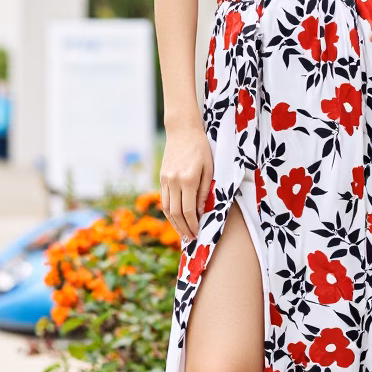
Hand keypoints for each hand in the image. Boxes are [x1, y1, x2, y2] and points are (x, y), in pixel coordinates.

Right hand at [159, 121, 212, 239]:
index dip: (193, 225)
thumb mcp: (209, 168)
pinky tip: (176, 219)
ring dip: (175, 224)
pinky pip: (165, 200)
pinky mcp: (162, 178)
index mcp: (188, 179)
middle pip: (177, 213)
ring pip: (167, 209)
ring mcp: (165, 180)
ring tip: (183, 234)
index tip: (198, 234)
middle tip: (191, 239)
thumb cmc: (201, 148)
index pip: (189, 210)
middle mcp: (174, 181)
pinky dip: (169, 213)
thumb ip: (204, 191)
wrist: (182, 131)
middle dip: (184, 229)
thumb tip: (200, 212)